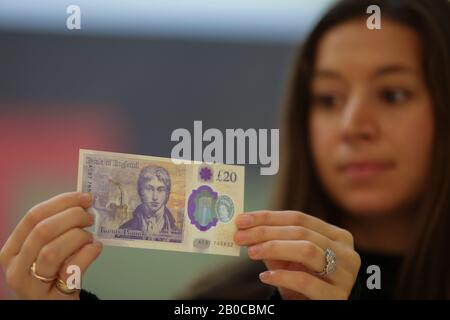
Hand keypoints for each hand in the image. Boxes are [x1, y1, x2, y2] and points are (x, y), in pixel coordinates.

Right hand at [0, 192, 102, 298]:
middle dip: (72, 217)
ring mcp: (31, 286)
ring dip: (78, 237)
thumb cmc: (53, 273)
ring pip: (53, 250)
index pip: (33, 216)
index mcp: (12, 249)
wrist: (55, 305)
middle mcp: (15, 268)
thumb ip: (57, 228)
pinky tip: (95, 248)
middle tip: (90, 217)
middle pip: (43, 230)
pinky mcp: (53, 298)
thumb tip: (83, 202)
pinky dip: (88, 253)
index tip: (85, 198)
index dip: (62, 202)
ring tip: (90, 237)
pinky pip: (71, 269)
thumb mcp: (45, 250)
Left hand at [235, 210, 360, 299]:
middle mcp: (345, 252)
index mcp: (336, 236)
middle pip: (301, 232)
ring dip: (274, 248)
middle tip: (240, 236)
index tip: (242, 219)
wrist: (317, 308)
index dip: (268, 217)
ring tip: (251, 252)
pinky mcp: (336, 297)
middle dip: (266, 232)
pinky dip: (282, 276)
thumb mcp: (289, 259)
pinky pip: (305, 281)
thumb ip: (273, 242)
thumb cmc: (304, 281)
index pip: (299, 218)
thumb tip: (245, 226)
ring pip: (306, 250)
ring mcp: (344, 275)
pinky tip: (265, 277)